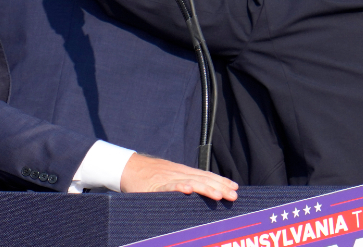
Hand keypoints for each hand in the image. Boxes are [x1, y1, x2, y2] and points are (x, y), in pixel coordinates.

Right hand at [120, 153, 238, 201]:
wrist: (128, 167)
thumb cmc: (149, 175)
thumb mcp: (169, 177)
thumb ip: (182, 183)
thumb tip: (196, 192)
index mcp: (183, 172)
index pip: (206, 176)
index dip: (221, 181)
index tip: (235, 187)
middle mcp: (179, 173)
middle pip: (203, 179)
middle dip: (220, 187)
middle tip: (234, 195)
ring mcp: (167, 178)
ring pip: (190, 182)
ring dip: (205, 188)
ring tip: (218, 195)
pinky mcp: (155, 186)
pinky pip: (168, 187)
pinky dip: (178, 187)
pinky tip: (187, 190)